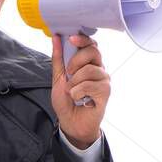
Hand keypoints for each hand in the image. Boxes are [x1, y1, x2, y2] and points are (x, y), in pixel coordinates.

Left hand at [51, 33, 109, 148]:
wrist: (71, 122)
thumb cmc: (66, 101)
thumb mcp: (58, 78)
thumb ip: (58, 58)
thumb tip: (56, 38)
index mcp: (88, 63)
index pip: (91, 44)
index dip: (82, 39)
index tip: (71, 38)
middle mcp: (99, 69)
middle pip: (93, 51)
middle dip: (76, 60)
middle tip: (68, 73)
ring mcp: (104, 80)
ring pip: (90, 69)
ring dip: (75, 81)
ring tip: (71, 91)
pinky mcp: (106, 92)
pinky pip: (91, 85)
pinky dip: (78, 92)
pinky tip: (78, 98)